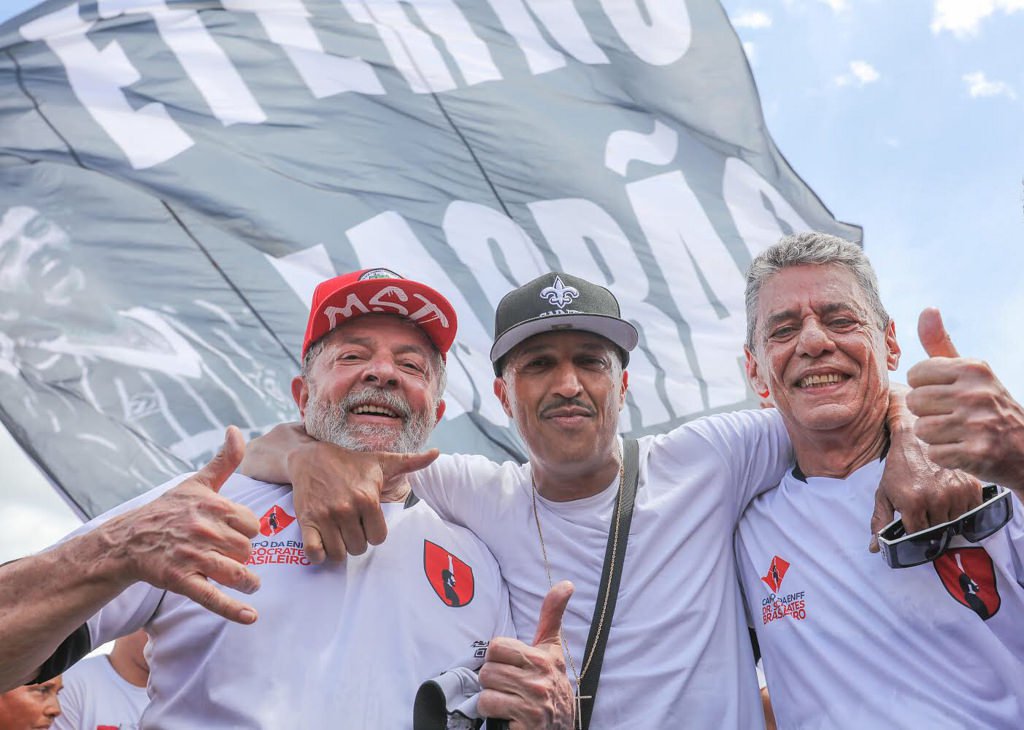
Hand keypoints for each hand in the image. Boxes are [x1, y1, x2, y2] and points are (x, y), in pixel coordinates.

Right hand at [101, 426, 261, 623]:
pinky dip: (233, 609)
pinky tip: (251, 617)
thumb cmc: (169, 510)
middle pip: (248, 550)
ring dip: (247, 580)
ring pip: (237, 571)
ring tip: (249, 582)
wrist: (128, 539)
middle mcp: (205, 529)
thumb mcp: (196, 483)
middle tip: (229, 555)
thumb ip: (223, 460)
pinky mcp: (180, 579)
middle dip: (243, 555)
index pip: (253, 525)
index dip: (247, 532)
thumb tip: (236, 429)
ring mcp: (193, 555)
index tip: (235, 533)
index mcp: (213, 506)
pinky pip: (212, 596)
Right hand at [288, 440, 438, 562]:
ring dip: (340, 549)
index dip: (374, 532)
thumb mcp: (382, 460)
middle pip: (359, 548)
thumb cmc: (351, 462)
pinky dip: (319, 554)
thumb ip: (411, 461)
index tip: (367, 521)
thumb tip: (437, 453)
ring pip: (339, 554)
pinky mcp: (306, 521)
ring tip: (339, 534)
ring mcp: (325, 516)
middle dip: (357, 541)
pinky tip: (323, 544)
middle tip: (352, 527)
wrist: (311, 457)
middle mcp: (346, 508)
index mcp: (367, 498)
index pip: (379, 538)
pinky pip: (314, 552)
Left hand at [478, 581, 574, 728]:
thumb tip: (566, 583)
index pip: (496, 646)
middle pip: (487, 670)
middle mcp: (541, 678)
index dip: (497, 658)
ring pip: (485, 690)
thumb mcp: (553, 650)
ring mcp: (535, 702)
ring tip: (508, 701)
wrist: (561, 728)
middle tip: (508, 688)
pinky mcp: (527, 722)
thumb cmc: (552, 685)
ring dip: (491, 699)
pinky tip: (508, 716)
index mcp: (544, 657)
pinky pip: (489, 707)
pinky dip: (493, 714)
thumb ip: (552, 615)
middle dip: (492, 681)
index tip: (510, 666)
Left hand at [869, 384, 981, 549]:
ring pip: (955, 522)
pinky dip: (961, 508)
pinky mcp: (972, 486)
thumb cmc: (899, 467)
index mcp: (913, 502)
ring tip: (935, 500)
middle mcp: (937, 499)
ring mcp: (957, 492)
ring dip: (946, 517)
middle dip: (929, 524)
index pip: (918, 536)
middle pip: (938, 531)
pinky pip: (970, 511)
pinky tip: (949, 496)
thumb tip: (874, 548)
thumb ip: (880, 521)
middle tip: (924, 510)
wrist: (917, 438)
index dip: (914, 533)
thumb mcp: (884, 493)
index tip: (913, 525)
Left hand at [906, 307, 1023, 491]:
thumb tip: (927, 308)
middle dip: (928, 413)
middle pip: (914, 401)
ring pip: (922, 429)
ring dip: (936, 437)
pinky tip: (964, 451)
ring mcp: (979, 423)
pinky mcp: (979, 453)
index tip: (948, 395)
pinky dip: (945, 457)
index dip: (926, 388)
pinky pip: (934, 453)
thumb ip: (941, 344)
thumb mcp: (971, 373)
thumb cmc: (988, 407)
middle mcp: (978, 392)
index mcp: (974, 368)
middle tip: (955, 418)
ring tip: (959, 434)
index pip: (915, 373)